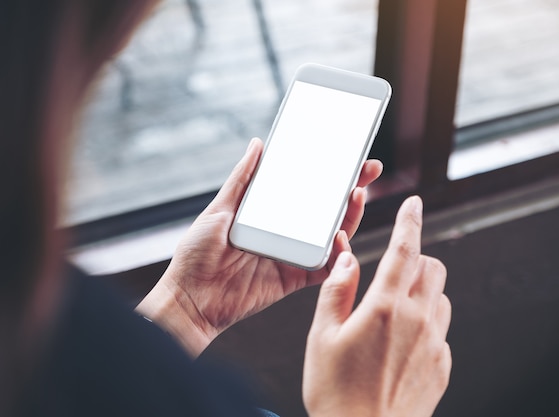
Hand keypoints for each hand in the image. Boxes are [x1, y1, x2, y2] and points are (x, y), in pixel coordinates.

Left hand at [136, 137, 382, 355]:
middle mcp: (285, 232)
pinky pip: (325, 268)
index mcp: (269, 212)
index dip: (329, 173)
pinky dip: (338, 256)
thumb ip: (242, 179)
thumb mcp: (219, 209)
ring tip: (356, 198)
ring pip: (333, 236)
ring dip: (350, 217)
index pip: (305, 188)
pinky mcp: (295, 279)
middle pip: (326, 210)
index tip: (349, 156)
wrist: (190, 298)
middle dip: (351, 189)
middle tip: (368, 170)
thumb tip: (258, 144)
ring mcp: (292, 255)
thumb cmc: (197, 252)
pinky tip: (341, 239)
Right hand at [303, 196, 451, 416]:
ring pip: (440, 297)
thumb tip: (347, 257)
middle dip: (415, 259)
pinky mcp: (442, 366)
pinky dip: (425, 323)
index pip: (404, 249)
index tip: (413, 203)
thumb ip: (336, 289)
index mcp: (385, 308)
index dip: (409, 221)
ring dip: (422, 291)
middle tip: (390, 271)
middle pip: (433, 267)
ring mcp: (434, 345)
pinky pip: (440, 330)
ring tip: (392, 312)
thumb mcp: (321, 336)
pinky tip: (398, 345)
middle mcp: (417, 321)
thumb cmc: (335, 392)